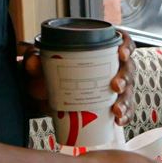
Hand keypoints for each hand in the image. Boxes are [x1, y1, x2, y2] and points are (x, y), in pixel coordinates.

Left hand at [23, 35, 137, 129]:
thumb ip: (34, 58)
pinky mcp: (111, 104)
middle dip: (125, 78)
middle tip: (116, 86)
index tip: (121, 54)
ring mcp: (114, 86)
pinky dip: (124, 116)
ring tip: (116, 110)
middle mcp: (112, 66)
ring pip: (128, 91)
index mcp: (101, 48)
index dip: (127, 46)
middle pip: (128, 68)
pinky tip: (118, 121)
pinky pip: (124, 110)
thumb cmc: (48, 70)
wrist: (44, 93)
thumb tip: (33, 62)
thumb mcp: (40, 61)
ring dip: (126, 101)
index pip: (122, 41)